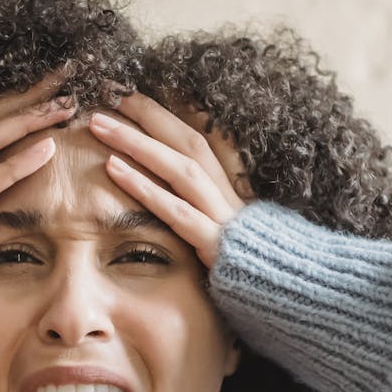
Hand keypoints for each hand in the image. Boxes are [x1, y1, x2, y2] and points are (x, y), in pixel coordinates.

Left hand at [88, 91, 248, 268]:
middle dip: (147, 113)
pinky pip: (176, 211)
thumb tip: (174, 181)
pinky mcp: (216, 244)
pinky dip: (145, 187)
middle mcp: (228, 192)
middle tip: (108, 93)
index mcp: (231, 185)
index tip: (128, 93)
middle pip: (186, 140)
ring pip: (179, 168)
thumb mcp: (227, 228)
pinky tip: (113, 168)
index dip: (163, 112)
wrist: (292, 298)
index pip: (196, 136)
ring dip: (136, 142)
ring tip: (99, 125)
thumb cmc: (249, 265)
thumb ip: (202, 205)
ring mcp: (223, 216)